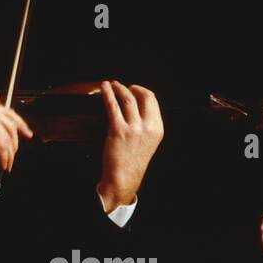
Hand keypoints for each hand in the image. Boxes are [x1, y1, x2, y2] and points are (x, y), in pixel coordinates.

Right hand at [0, 98, 32, 172]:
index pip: (9, 113)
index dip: (20, 124)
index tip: (27, 133)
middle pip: (12, 125)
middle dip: (16, 142)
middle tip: (14, 156)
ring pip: (9, 138)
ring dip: (9, 154)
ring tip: (6, 166)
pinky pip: (3, 147)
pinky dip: (4, 158)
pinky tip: (2, 166)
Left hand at [98, 81, 162, 210]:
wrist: (124, 177)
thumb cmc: (132, 161)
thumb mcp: (148, 142)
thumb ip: (146, 125)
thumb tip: (137, 106)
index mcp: (158, 129)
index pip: (153, 101)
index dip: (142, 91)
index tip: (134, 89)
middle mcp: (148, 127)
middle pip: (144, 96)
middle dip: (132, 87)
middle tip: (122, 86)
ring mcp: (134, 128)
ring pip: (128, 98)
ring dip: (118, 88)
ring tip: (111, 85)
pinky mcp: (118, 130)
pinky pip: (113, 106)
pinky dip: (108, 94)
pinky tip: (104, 88)